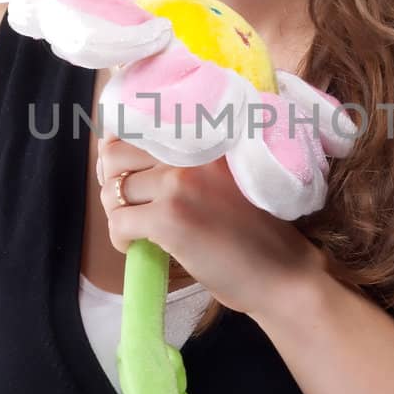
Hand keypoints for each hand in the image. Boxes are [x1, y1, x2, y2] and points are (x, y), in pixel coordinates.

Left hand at [96, 135, 325, 322]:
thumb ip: (188, 162)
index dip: (117, 145)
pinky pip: (119, 223)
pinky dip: (121, 239)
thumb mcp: (226, 177)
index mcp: (206, 137)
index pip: (138, 122)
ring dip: (117, 212)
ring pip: (113, 190)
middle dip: (111, 181)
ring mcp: (179, 182)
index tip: (120, 168)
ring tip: (137, 230)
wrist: (282, 271)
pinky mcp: (170, 218)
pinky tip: (140, 247)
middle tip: (127, 204)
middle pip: (115, 154)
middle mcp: (191, 151)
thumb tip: (124, 160)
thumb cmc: (257, 230)